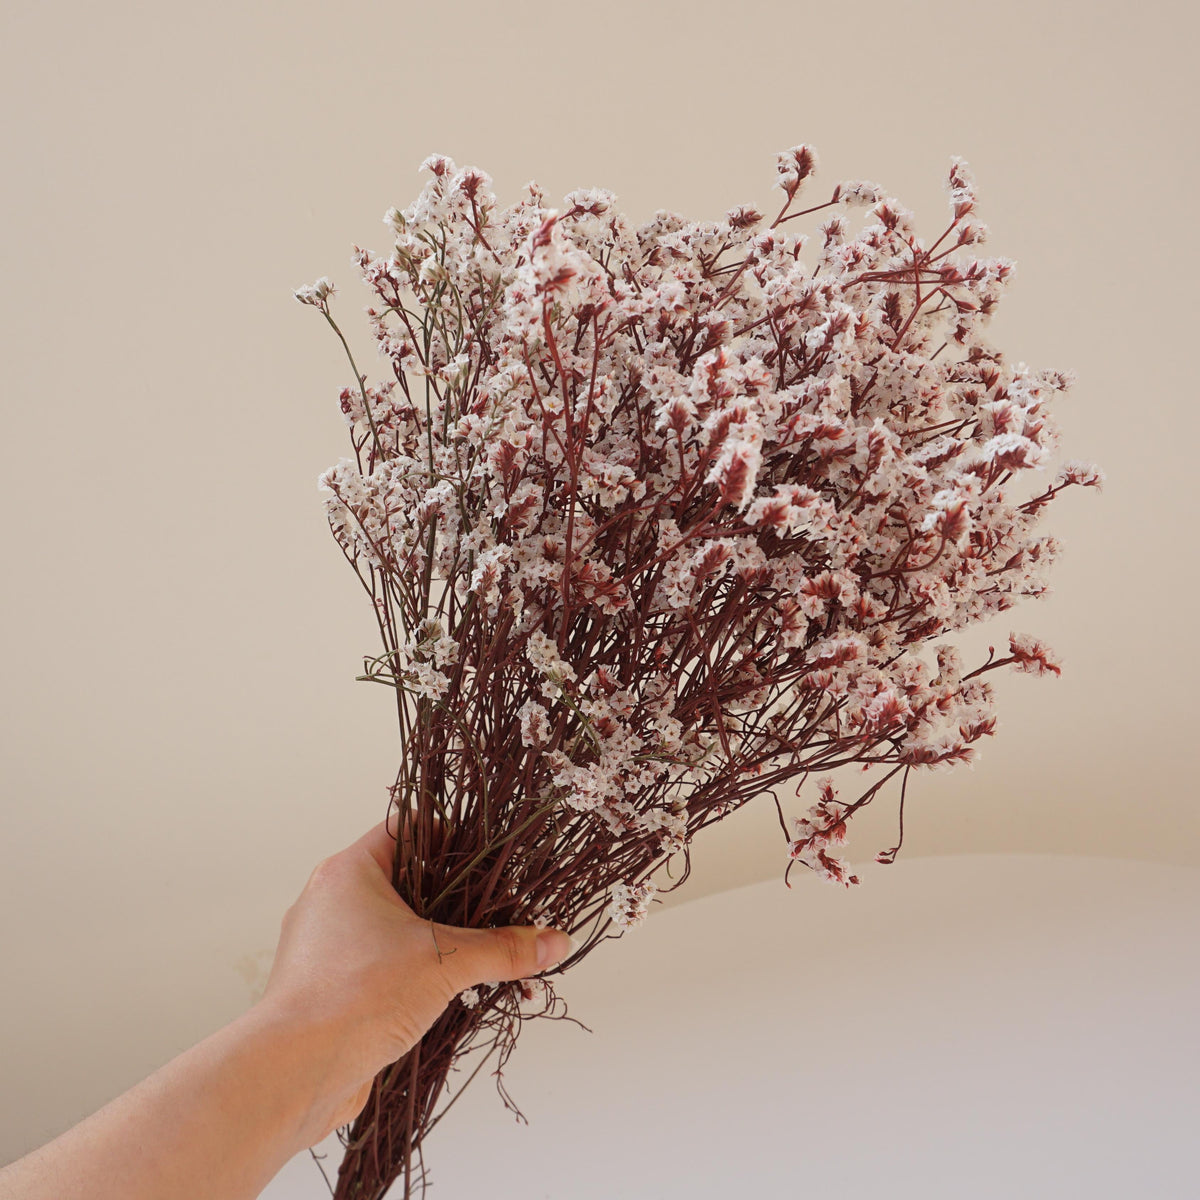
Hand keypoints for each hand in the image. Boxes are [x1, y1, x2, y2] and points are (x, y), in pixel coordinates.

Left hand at [256, 816, 572, 1140]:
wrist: (294, 1073)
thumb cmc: (355, 997)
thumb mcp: (444, 962)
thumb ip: (502, 949)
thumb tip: (552, 943)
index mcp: (350, 871)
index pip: (409, 829)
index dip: (454, 836)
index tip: (492, 856)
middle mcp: (332, 900)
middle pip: (407, 880)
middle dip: (456, 900)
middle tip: (499, 911)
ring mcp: (327, 945)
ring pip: (395, 928)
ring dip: (439, 942)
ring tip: (482, 958)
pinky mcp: (330, 987)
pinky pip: (383, 966)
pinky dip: (415, 975)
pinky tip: (449, 996)